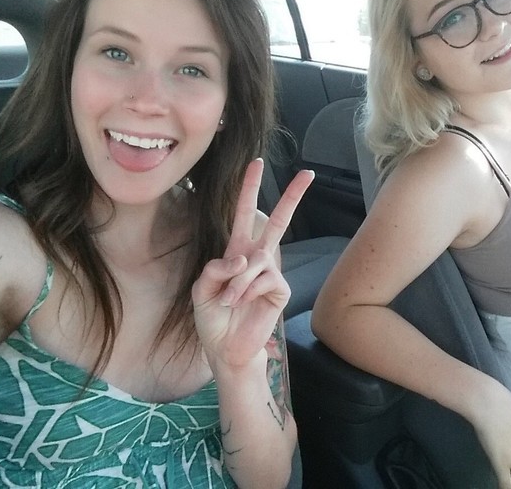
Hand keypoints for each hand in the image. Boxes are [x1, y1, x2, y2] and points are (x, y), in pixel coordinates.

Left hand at [192, 159, 313, 368]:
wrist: (225, 348)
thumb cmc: (213, 318)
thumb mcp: (202, 289)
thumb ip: (215, 268)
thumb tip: (243, 258)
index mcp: (236, 252)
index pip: (244, 214)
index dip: (249, 189)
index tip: (257, 163)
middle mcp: (256, 258)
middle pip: (277, 221)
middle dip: (292, 197)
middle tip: (308, 174)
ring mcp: (270, 273)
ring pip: (258, 259)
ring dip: (238, 281)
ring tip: (229, 300)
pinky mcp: (279, 290)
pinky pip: (265, 279)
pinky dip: (248, 291)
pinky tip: (242, 304)